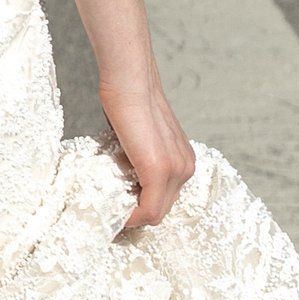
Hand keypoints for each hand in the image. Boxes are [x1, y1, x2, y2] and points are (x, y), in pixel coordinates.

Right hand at [99, 75, 195, 235]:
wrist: (129, 82)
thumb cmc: (128, 103)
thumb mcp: (140, 137)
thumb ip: (139, 157)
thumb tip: (122, 172)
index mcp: (183, 160)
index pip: (166, 199)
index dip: (142, 207)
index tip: (120, 207)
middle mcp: (185, 167)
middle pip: (162, 209)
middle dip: (137, 214)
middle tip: (113, 213)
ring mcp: (175, 170)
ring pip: (156, 213)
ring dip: (133, 215)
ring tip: (112, 209)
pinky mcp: (159, 171)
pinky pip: (149, 210)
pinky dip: (132, 217)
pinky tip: (117, 211)